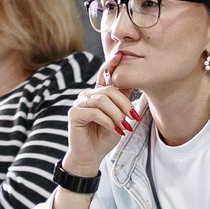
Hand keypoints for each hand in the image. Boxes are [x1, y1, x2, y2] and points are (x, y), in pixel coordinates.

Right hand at [61, 54, 142, 181]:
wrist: (92, 155)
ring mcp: (79, 103)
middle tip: (133, 118)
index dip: (112, 63)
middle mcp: (88, 95)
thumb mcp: (120, 115)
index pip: (106, 75)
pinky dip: (108, 121)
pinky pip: (94, 112)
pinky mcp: (74, 113)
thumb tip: (135, 79)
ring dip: (117, 114)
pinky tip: (115, 130)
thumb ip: (123, 98)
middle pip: (109, 90)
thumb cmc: (105, 136)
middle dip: (124, 104)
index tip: (121, 53)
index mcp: (99, 93)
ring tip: (124, 126)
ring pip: (102, 100)